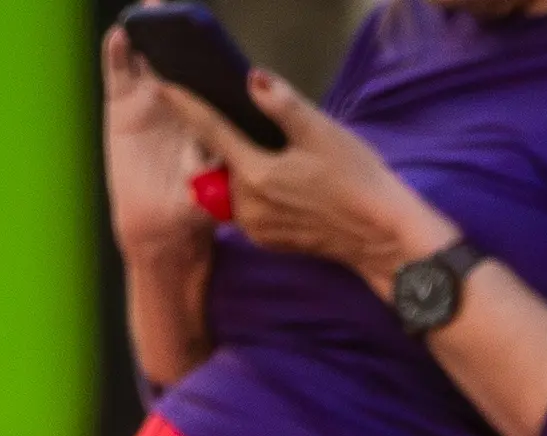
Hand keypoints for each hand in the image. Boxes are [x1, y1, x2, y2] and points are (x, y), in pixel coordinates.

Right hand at [103, 29, 213, 261]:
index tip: (208, 33)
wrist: (162, 225)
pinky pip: (119, 72)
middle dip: (178, 32)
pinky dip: (117, 53)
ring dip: (148, 32)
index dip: (208, 51)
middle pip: (180, 56)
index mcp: (207, 113)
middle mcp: (180, 100)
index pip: (209, 73)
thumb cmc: (196, 205)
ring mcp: (150, 99)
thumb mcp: (212, 183)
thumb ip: (208, 165)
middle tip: (174, 10)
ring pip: (148, 56)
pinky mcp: (123, 105)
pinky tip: (120, 36)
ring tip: (148, 11)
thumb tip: (208, 149)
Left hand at [156, 69, 448, 289]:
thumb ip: (282, 105)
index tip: (165, 88)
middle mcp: (248, 206)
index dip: (186, 106)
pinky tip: (275, 179)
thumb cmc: (358, 182)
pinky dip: (250, 190)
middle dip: (216, 143)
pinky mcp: (269, 242)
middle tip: (230, 122)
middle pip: (216, 164)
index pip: (210, 132)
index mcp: (256, 174)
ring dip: (234, 168)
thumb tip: (253, 81)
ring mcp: (257, 229)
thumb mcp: (322, 133)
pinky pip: (246, 210)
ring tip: (258, 150)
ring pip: (229, 189)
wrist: (381, 237)